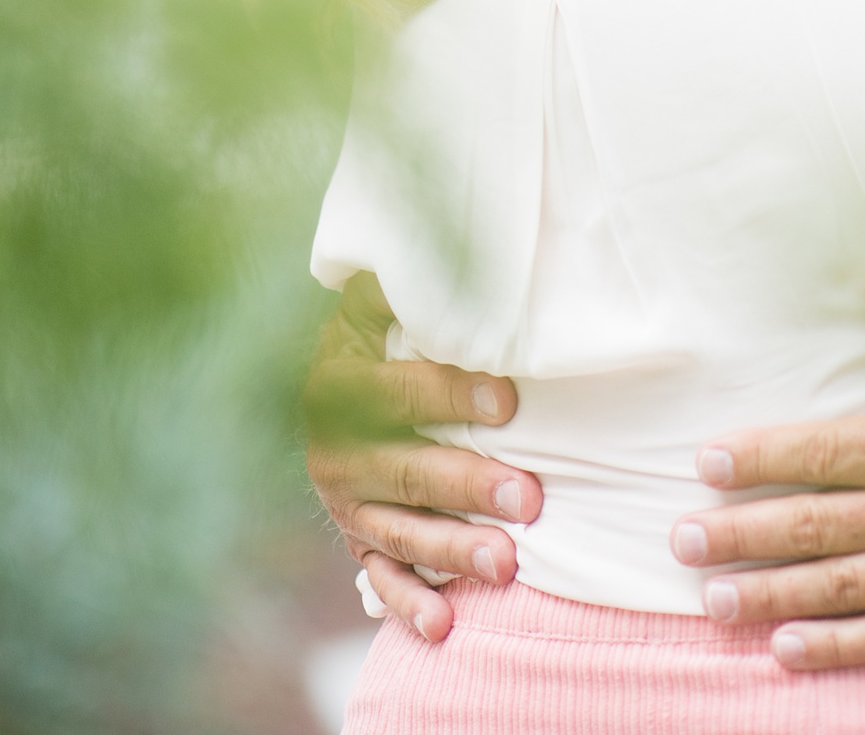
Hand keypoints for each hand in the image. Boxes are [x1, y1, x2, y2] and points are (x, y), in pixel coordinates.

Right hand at [304, 274, 539, 642]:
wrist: (337, 388)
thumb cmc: (382, 332)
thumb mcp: (380, 301)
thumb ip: (409, 283)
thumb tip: (451, 239)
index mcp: (340, 384)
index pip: (398, 391)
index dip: (452, 395)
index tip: (508, 402)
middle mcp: (335, 449)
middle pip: (406, 470)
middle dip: (469, 486)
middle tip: (529, 497)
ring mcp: (345, 502)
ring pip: (400, 531)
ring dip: (453, 551)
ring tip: (508, 563)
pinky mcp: (358, 540)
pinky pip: (382, 577)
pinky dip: (411, 603)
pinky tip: (446, 625)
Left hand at [670, 273, 864, 670]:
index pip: (829, 451)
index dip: (762, 458)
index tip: (708, 463)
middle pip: (819, 525)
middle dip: (744, 532)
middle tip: (681, 538)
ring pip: (845, 588)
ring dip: (773, 594)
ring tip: (714, 599)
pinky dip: (839, 648)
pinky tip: (790, 652)